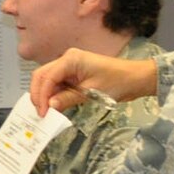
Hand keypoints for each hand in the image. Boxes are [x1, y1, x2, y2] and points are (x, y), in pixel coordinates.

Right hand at [30, 49, 156, 115]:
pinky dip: (53, 94)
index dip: (42, 96)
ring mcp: (69, 66)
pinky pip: (58, 83)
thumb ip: (68, 98)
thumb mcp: (92, 92)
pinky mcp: (73, 74)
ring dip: (44, 95)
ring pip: (48, 79)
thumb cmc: (117, 82)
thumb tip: (50, 106)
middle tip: (40, 114)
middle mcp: (66, 59)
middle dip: (38, 94)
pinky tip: (53, 106)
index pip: (47, 77)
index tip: (43, 113)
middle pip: (42, 75)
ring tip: (45, 112)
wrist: (135, 78)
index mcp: (70, 59)